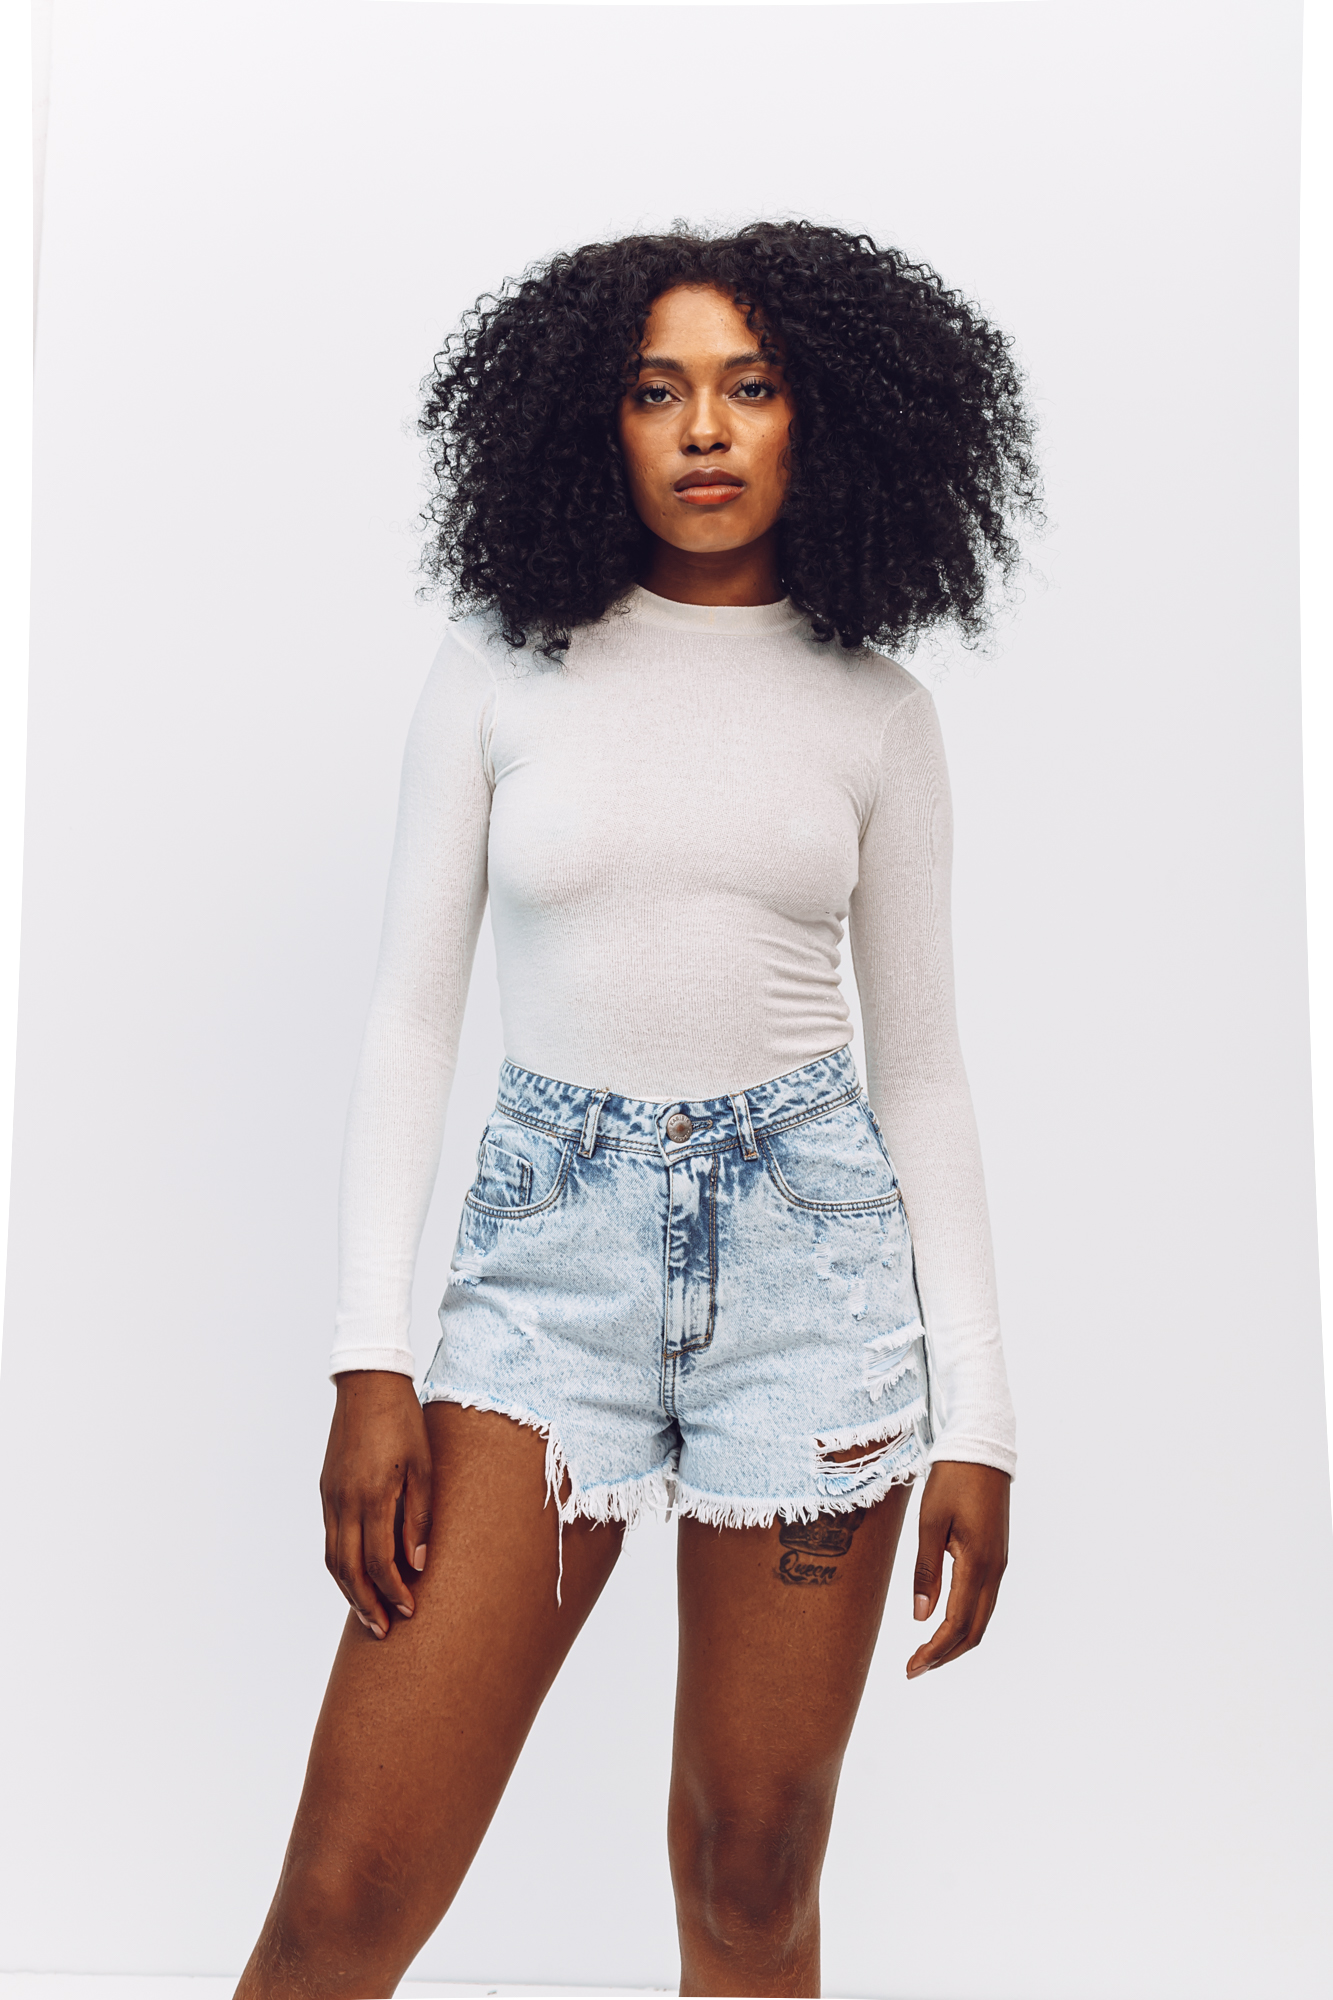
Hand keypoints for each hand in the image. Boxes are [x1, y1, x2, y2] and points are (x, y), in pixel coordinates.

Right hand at [321, 1371, 432, 1639]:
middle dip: (366, 1604)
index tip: (409, 1611)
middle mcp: (344, 1502)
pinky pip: (329, 1539)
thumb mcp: (423, 1466)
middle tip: (383, 1631)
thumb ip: (419, 1516)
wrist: (367, 1384)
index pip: (379, 1561)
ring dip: (349, 1591)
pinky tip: (354, 1576)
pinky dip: (340, 1566)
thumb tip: (418, 1562)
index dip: (394, 1592)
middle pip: (349, 1570)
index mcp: (372, 1497)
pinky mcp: (326, 1490)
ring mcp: (330, 1497)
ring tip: (367, 1615)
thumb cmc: (403, 1421)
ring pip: (333, 1559)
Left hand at [906, 1460, 1008, 1678]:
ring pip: (982, 1618)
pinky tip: (945, 1622)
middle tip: (914, 1668)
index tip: (911, 1668)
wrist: (981, 1449)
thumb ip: (926, 1571)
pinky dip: (965, 1620)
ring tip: (926, 1652)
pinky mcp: (996, 1556)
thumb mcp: (929, 1523)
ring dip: (956, 1641)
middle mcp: (995, 1570)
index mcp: (978, 1563)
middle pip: (974, 1630)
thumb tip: (920, 1617)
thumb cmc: (951, 1481)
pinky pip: (984, 1600)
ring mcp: (999, 1564)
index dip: (934, 1651)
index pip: (956, 1623)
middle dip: (945, 1655)